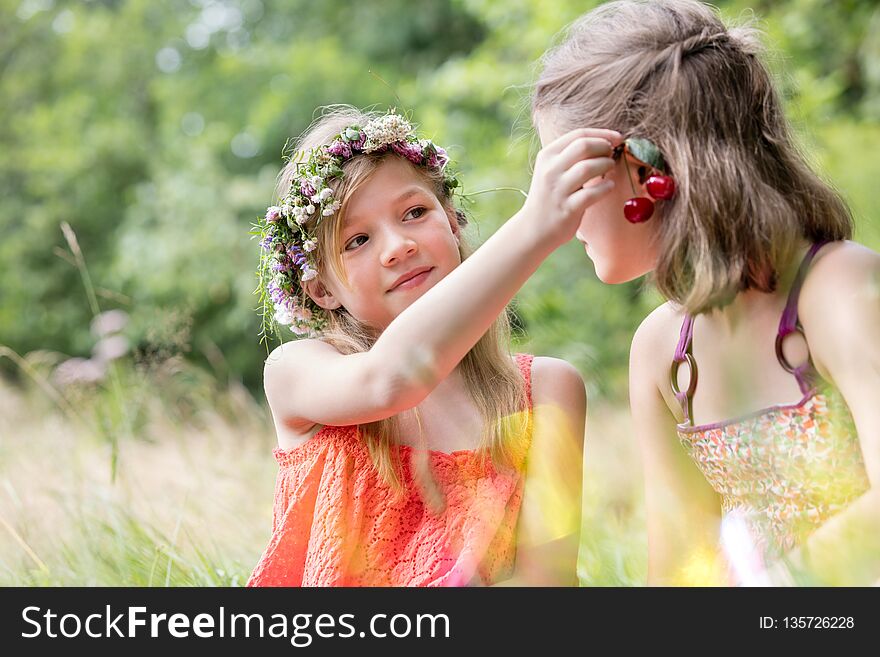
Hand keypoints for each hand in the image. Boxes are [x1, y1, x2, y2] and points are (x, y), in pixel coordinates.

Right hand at [520, 128, 622, 247]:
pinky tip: (609, 186)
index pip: (578, 135)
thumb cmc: (550, 196)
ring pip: (588, 167)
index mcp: (547, 156)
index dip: (602, 134)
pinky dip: (605, 187)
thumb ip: (571, 157)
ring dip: (606, 165)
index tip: (617, 138)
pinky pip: (591, 193)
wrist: (534, 228)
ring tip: (610, 168)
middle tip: (612, 153)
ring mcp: (558, 190)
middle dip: (604, 147)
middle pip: (583, 146)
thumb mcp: (552, 170)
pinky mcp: (567, 208)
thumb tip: (604, 143)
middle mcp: (550, 170)